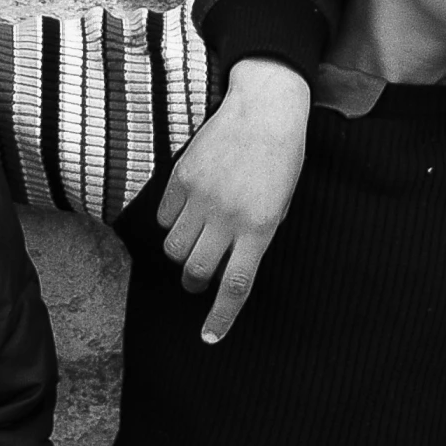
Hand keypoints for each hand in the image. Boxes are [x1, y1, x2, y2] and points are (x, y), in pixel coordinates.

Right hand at [156, 59, 310, 342]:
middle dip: (195, 282)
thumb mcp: (279, 205)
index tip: (209, 338)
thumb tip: (227, 266)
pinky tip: (188, 211)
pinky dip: (172, 223)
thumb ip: (256, 237)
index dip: (221, 316)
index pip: (235, 284)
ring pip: (174, 248)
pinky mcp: (181, 177)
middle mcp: (227, 216)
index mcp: (259, 227)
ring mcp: (201, 197)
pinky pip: (164, 218)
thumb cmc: (281, 159)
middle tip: (199, 278)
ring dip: (182, 254)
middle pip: (195, 271)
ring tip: (195, 240)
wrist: (264, 108)